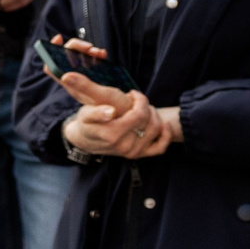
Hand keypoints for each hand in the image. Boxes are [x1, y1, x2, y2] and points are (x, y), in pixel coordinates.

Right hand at [58, 72, 178, 159]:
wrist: (85, 139)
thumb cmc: (86, 121)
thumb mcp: (85, 109)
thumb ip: (91, 103)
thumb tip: (106, 108)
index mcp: (112, 134)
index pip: (139, 114)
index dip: (139, 100)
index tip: (131, 93)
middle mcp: (124, 146)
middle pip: (149, 120)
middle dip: (145, 105)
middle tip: (135, 100)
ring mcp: (132, 152)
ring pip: (156, 129)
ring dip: (153, 115)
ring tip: (141, 109)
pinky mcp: (139, 155)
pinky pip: (160, 147)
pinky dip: (164, 135)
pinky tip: (162, 124)